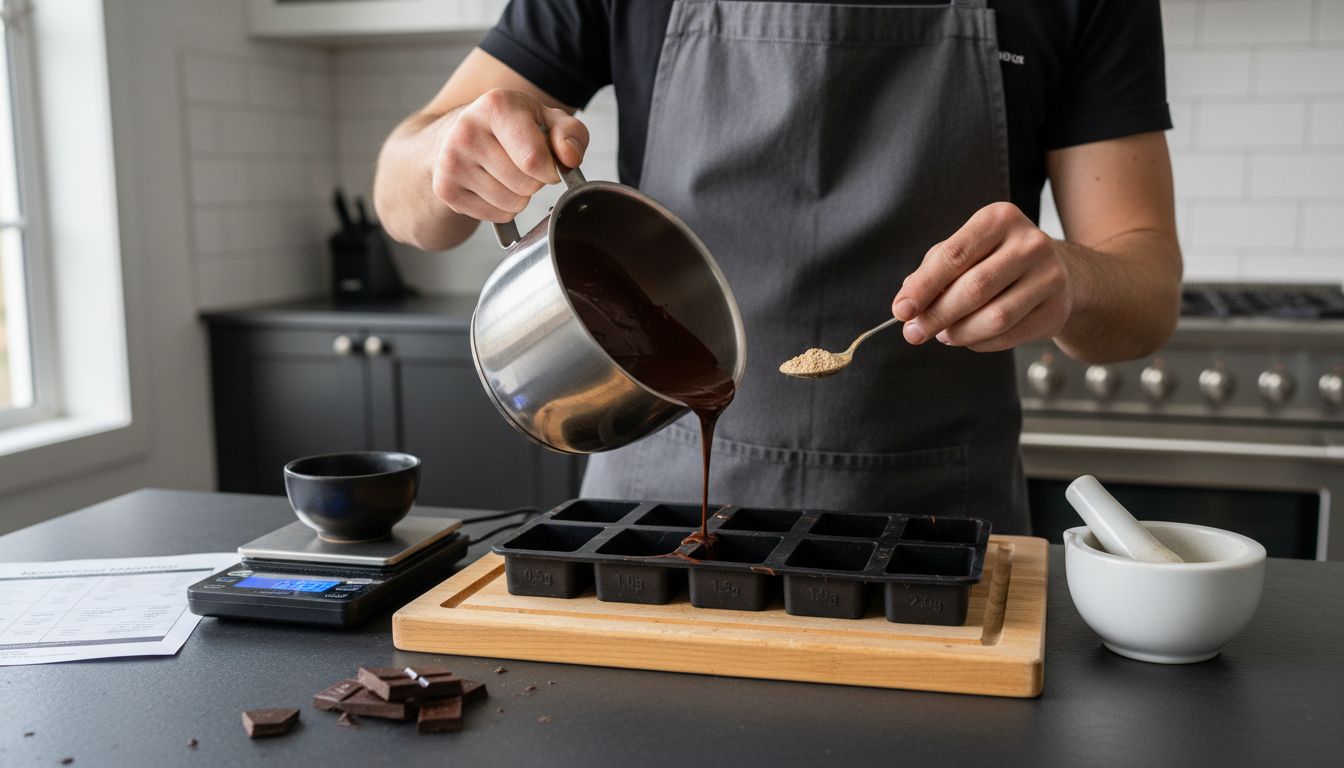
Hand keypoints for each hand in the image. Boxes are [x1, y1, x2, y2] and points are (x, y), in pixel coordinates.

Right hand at [430, 88, 588, 223]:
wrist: (456, 136)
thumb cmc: (510, 128)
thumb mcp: (546, 118)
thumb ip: (570, 133)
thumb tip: (569, 157)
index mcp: (496, 106)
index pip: (534, 160)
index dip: (550, 169)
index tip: (547, 163)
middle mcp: (466, 131)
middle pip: (526, 185)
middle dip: (534, 181)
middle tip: (522, 165)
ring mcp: (451, 161)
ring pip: (513, 204)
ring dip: (519, 196)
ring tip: (506, 174)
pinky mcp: (445, 189)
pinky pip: (496, 216)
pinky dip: (503, 208)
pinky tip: (492, 186)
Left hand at [891, 202, 1073, 352]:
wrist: (1056, 273)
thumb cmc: (996, 259)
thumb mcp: (965, 250)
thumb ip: (932, 271)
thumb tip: (905, 304)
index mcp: (1000, 219)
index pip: (954, 255)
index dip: (924, 286)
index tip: (902, 310)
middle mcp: (1030, 243)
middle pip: (974, 288)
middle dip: (937, 315)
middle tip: (914, 333)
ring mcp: (1050, 276)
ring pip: (995, 317)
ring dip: (960, 333)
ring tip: (943, 335)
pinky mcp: (1057, 309)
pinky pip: (1010, 335)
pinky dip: (981, 343)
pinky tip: (970, 337)